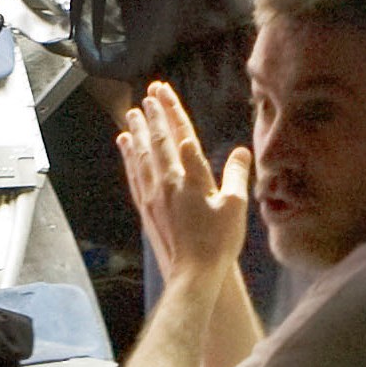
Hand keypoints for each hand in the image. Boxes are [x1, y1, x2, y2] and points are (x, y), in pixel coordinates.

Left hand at [117, 81, 250, 285]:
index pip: (181, 135)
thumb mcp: (235, 207)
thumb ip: (235, 175)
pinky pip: (134, 174)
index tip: (163, 91)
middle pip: (158, 140)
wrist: (192, 275)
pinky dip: (129, 155)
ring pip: (142, 154)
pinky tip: (125, 144)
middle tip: (149, 92)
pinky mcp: (146, 208)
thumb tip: (240, 151)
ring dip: (138, 130)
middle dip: (154, 114)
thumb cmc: (218, 243)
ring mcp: (154, 194)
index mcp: (191, 178)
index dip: (172, 111)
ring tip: (133, 111)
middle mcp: (168, 182)